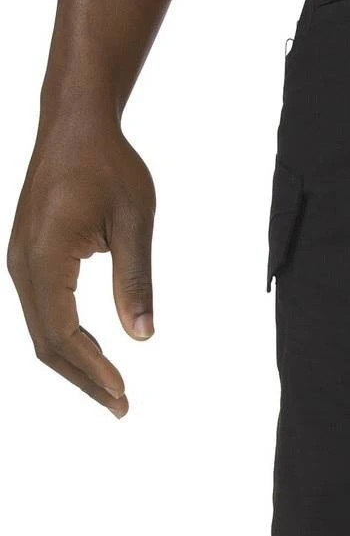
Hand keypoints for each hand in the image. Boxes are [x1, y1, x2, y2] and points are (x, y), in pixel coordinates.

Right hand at [8, 117, 155, 417]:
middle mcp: (21, 265)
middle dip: (83, 378)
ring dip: (75, 364)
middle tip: (122, 408)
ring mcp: (20, 262)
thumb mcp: (134, 221)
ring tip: (112, 391)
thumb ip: (136, 279)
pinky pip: (43, 311)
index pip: (63, 332)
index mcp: (44, 258)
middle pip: (46, 342)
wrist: (75, 126)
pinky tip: (94, 355)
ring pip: (41, 330)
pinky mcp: (28, 258)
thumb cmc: (110, 166)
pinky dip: (66, 340)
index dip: (93, 367)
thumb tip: (143, 335)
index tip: (124, 392)